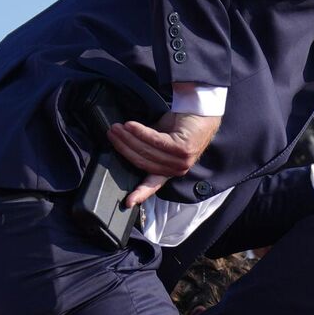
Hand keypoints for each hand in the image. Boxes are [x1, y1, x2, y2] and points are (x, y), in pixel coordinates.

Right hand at [107, 112, 221, 206]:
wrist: (201, 112)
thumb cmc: (180, 126)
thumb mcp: (160, 141)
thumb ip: (146, 148)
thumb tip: (125, 145)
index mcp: (170, 171)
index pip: (153, 185)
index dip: (140, 193)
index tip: (128, 202)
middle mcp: (177, 169)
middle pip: (143, 161)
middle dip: (124, 147)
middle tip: (112, 133)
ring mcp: (181, 160)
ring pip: (146, 151)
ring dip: (129, 138)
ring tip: (117, 127)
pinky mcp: (182, 148)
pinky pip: (154, 141)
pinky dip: (140, 133)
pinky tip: (130, 125)